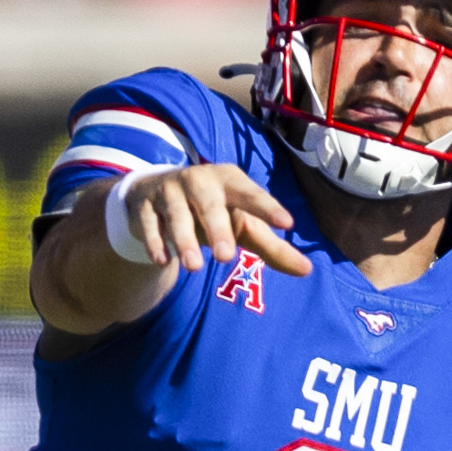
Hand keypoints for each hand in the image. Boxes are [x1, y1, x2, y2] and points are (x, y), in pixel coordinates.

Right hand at [112, 162, 313, 278]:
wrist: (154, 193)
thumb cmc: (211, 211)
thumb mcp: (241, 225)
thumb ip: (272, 248)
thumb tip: (307, 270)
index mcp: (229, 181)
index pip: (251, 194)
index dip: (268, 207)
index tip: (287, 224)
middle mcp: (199, 180)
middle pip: (209, 203)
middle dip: (217, 228)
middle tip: (225, 257)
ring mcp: (169, 190)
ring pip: (176, 214)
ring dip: (184, 239)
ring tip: (193, 267)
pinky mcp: (144, 205)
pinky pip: (148, 223)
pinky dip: (154, 240)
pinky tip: (162, 261)